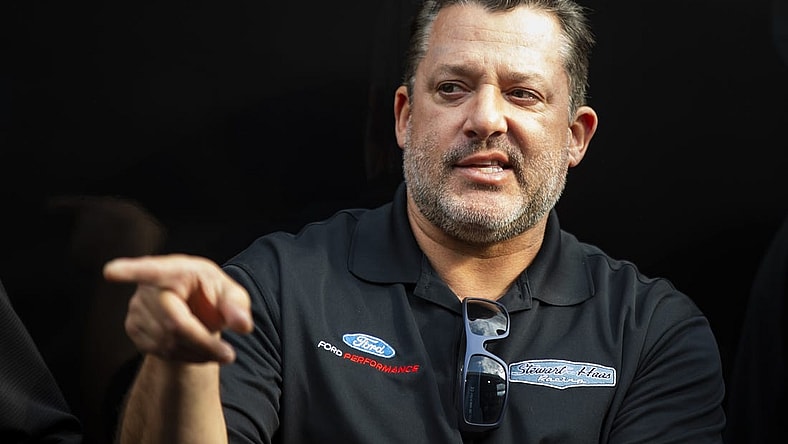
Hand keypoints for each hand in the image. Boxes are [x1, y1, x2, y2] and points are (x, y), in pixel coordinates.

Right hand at [103, 254, 252, 363]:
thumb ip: (238, 306)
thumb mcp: (231, 294)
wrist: (192, 310)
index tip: (110, 271)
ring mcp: (137, 308)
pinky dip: (184, 357)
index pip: (151, 270)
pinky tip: (196, 351)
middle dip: (203, 343)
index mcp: (174, 270)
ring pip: (168, 342)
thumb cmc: (212, 295)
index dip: (130, 271)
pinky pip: (160, 351)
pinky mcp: (133, 328)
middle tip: (229, 356)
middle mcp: (149, 287)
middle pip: (174, 323)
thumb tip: (243, 325)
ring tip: (215, 350)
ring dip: (197, 353)